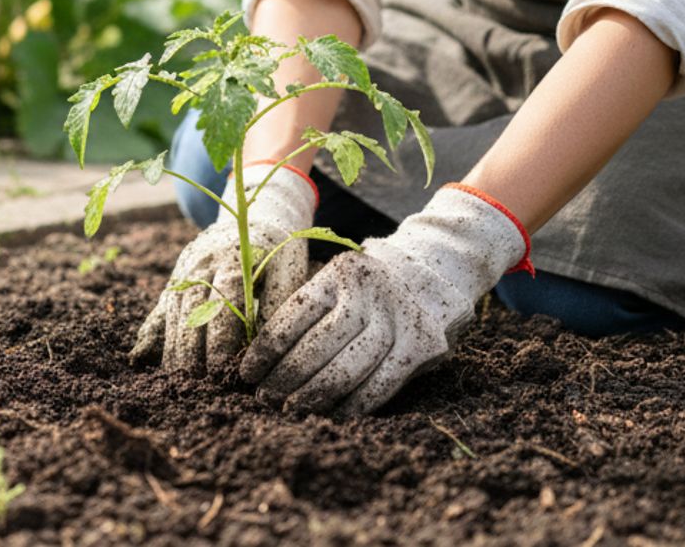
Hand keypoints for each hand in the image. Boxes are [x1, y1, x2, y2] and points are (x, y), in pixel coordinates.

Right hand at [131, 164, 316, 372]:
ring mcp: (185, 269)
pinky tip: (151, 358)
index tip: (228, 368)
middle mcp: (202, 261)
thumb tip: (270, 341)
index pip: (224, 301)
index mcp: (232, 257)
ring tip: (179, 379)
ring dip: (175, 345)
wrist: (252, 212)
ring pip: (175, 310)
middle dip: (195, 348)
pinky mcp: (176, 277)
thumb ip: (281, 299)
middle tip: (199, 382)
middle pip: (193, 309)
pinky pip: (162, 306)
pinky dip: (156, 332)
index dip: (224, 336)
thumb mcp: (289, 265)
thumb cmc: (278, 246)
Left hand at [237, 185, 530, 415]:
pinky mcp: (421, 346)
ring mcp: (399, 318)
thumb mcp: (340, 279)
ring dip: (316, 394)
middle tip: (265, 398)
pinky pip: (382, 382)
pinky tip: (332, 415)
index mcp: (340, 272)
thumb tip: (264, 354)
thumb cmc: (371, 284)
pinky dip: (354, 404)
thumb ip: (312, 308)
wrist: (438, 269)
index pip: (295, 313)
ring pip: (350, 366)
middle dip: (287, 376)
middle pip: (320, 343)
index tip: (246, 372)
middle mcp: (369, 291)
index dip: (267, 348)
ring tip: (291, 409)